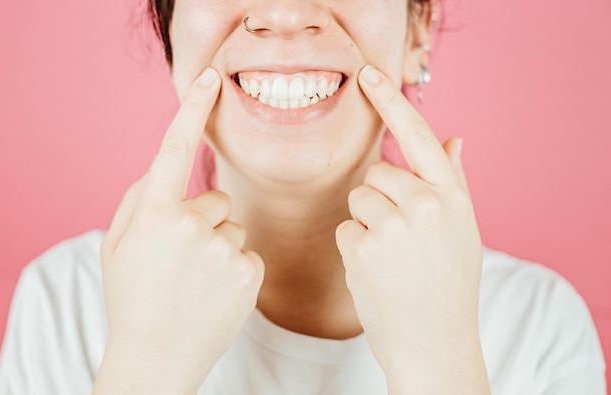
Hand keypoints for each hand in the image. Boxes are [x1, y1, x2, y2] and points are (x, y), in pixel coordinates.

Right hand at [94, 68, 264, 393]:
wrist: (156, 359)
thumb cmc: (134, 297)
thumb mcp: (118, 246)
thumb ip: (138, 199)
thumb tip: (165, 166)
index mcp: (152, 216)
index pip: (173, 150)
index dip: (192, 110)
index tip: (207, 78)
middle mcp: (188, 227)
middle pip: (216, 200)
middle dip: (204, 221)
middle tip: (183, 260)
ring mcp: (222, 250)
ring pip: (234, 226)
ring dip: (220, 245)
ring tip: (197, 281)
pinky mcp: (248, 272)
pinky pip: (248, 251)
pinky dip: (236, 268)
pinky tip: (216, 292)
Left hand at [336, 66, 488, 393]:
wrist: (434, 344)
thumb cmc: (447, 287)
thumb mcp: (463, 232)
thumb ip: (453, 183)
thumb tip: (455, 137)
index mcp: (454, 199)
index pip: (419, 137)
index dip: (391, 102)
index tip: (369, 74)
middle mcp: (427, 206)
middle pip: (377, 173)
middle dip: (379, 198)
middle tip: (397, 236)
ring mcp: (394, 227)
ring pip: (357, 196)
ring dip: (365, 222)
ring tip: (388, 257)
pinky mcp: (363, 248)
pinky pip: (344, 227)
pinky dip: (353, 247)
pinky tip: (374, 272)